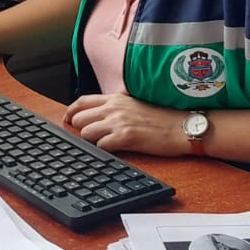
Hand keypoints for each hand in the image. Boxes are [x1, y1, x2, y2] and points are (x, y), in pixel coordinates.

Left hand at [62, 93, 190, 155]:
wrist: (182, 126)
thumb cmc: (162, 118)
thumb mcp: (136, 104)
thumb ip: (117, 106)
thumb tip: (100, 115)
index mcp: (116, 98)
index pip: (81, 101)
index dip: (71, 112)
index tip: (68, 120)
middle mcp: (114, 108)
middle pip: (79, 118)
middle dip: (79, 129)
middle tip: (87, 138)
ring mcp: (119, 122)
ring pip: (86, 133)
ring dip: (91, 141)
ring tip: (103, 145)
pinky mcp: (126, 137)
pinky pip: (101, 146)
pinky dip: (103, 150)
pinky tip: (113, 151)